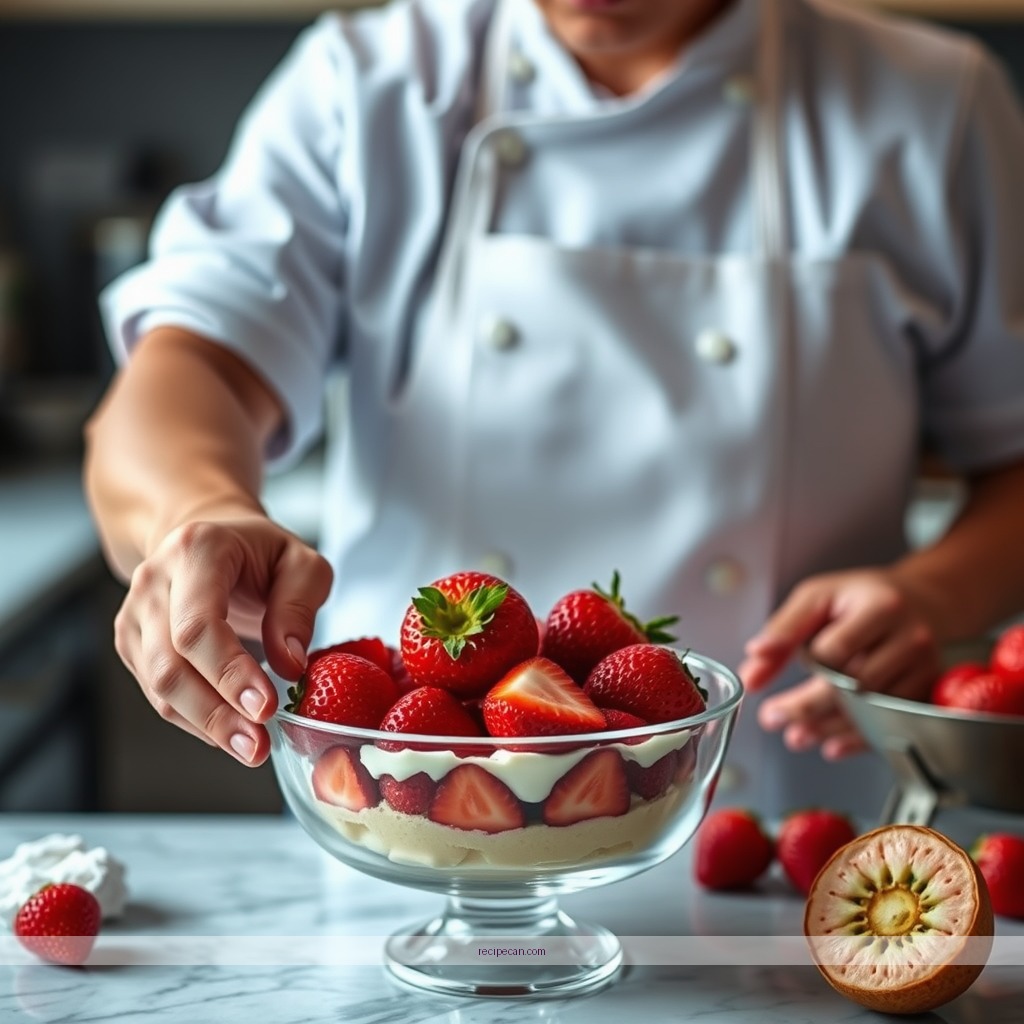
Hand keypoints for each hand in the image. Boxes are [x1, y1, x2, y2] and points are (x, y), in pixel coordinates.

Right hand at [113, 514, 332, 764]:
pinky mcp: (133, 644)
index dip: (229, 672)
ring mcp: (135, 614)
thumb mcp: (302, 562)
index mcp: (197, 549)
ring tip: (251, 749)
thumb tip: (290, 664)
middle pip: (171, 663)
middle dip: (216, 712)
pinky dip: (194, 719)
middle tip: (259, 745)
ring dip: (205, 725)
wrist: (208, 537)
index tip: (265, 706)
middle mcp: (155, 580)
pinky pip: (158, 693)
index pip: (199, 624)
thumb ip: (300, 606)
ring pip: (158, 685)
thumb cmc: (260, 553)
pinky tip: (229, 732)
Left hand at [737, 568, 942, 760]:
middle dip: (807, 708)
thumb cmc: (861, 597)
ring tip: (795, 736)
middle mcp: (910, 637)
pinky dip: (858, 738)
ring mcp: (924, 667)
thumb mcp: (818, 596)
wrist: (921, 601)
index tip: (764, 685)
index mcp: (881, 606)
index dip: (803, 668)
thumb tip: (754, 661)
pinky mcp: (928, 691)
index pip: (836, 648)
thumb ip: (783, 628)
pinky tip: (832, 745)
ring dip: (829, 729)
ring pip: (871, 710)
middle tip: (772, 719)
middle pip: (854, 684)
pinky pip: (891, 723)